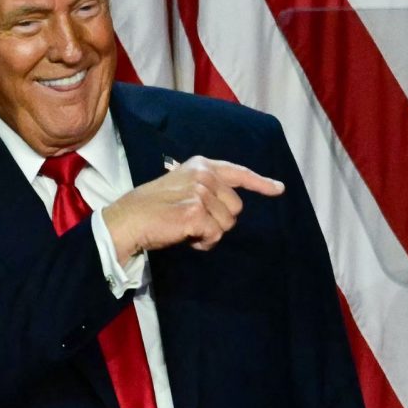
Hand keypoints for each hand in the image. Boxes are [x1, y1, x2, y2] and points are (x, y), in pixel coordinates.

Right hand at [103, 156, 284, 261]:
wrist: (127, 220)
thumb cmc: (153, 208)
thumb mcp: (182, 185)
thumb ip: (208, 189)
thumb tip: (232, 208)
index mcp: (201, 165)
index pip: (239, 172)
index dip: (261, 183)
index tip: (279, 189)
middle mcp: (204, 175)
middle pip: (236, 208)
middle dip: (219, 221)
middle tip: (192, 220)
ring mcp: (201, 193)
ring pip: (227, 225)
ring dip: (209, 233)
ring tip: (185, 227)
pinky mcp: (196, 213)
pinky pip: (215, 236)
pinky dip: (202, 242)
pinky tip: (184, 236)